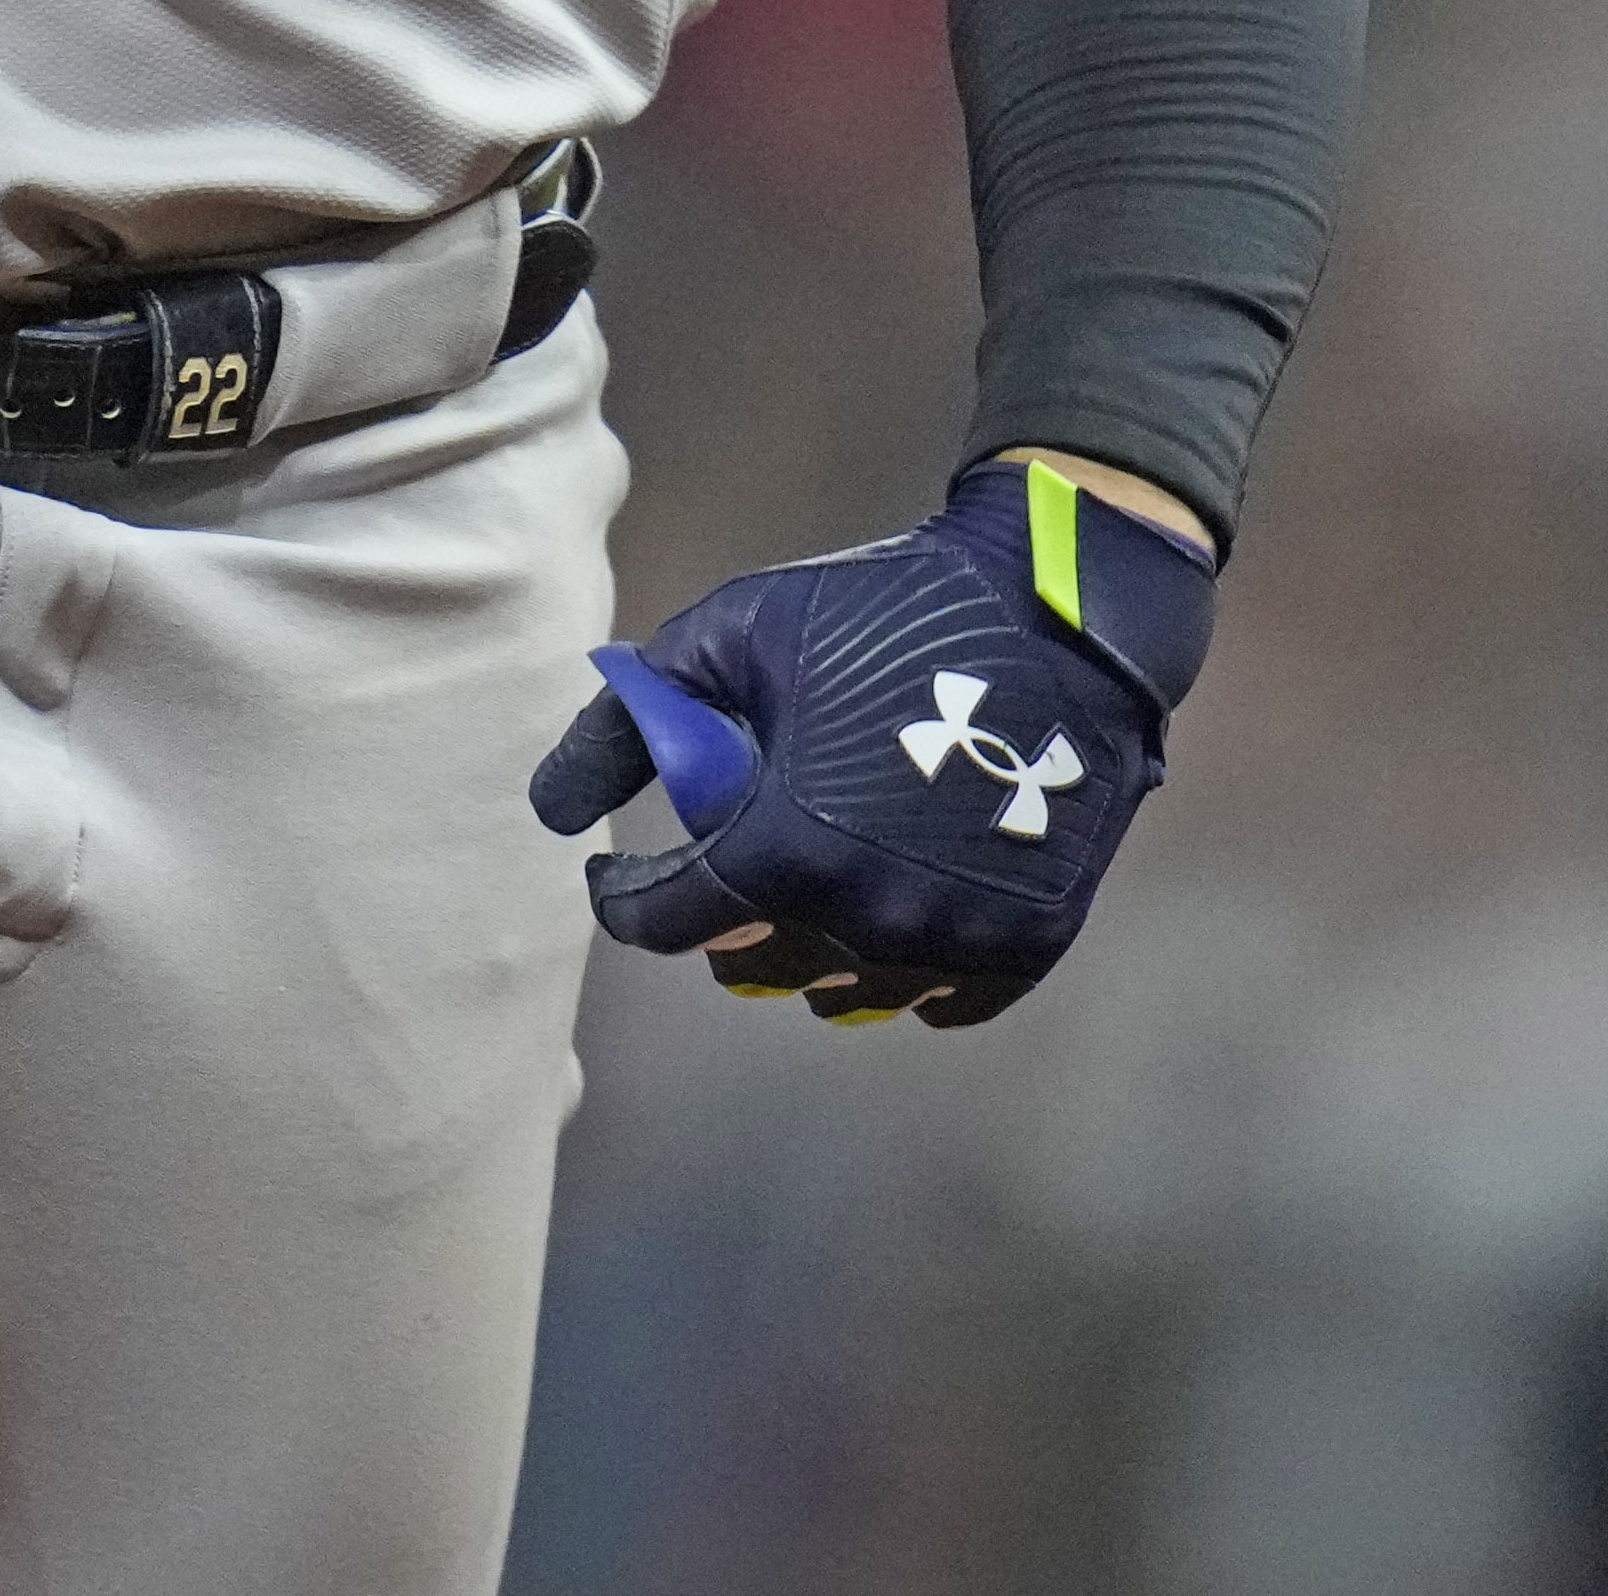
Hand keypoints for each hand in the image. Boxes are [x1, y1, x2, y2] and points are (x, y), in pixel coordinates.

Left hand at [527, 454, 1214, 1027]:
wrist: (1058, 612)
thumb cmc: (878, 612)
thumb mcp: (729, 636)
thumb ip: (627, 725)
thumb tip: (549, 810)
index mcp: (782, 853)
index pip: (663, 924)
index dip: (623, 896)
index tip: (615, 872)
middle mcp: (865, 921)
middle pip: (749, 967)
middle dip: (721, 914)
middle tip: (733, 851)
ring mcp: (950, 944)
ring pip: (838, 989)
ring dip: (809, 941)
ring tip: (817, 868)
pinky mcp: (1024, 948)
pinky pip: (932, 996)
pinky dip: (899, 959)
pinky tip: (894, 893)